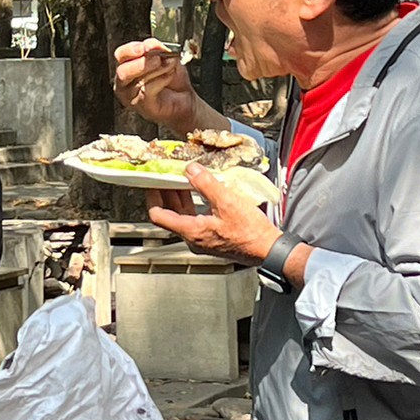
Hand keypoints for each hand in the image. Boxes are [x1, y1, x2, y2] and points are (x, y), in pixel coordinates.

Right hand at [114, 39, 201, 133]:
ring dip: (158, 70)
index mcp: (126, 66)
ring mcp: (131, 97)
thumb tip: (152, 45)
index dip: (132, 49)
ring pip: (138, 80)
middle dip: (142, 62)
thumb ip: (157, 49)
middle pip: (123, 71)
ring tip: (170, 66)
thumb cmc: (172, 79)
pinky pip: (148, 91)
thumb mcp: (166, 57)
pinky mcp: (143, 106)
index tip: (147, 46)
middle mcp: (124, 82)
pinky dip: (161, 80)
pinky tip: (169, 76)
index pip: (121, 55)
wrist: (186, 99)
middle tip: (158, 59)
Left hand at [148, 163, 280, 267]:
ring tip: (182, 180)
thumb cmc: (250, 232)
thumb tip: (190, 170)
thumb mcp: (226, 201)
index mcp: (192, 231)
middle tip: (165, 176)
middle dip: (167, 194)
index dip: (153, 197)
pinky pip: (195, 219)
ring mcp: (203, 240)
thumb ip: (206, 184)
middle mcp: (194, 239)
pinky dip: (193, 204)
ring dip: (180, 198)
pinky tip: (201, 193)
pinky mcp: (212, 238)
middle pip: (170, 215)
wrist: (268, 249)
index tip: (151, 182)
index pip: (159, 216)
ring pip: (183, 217)